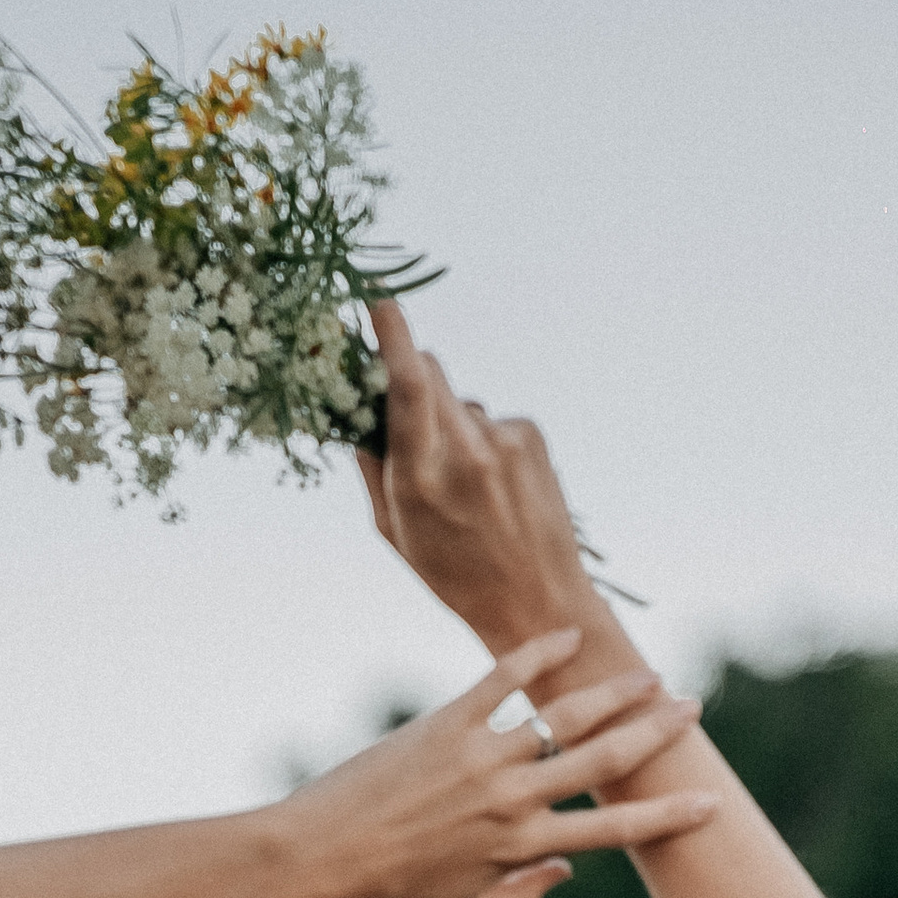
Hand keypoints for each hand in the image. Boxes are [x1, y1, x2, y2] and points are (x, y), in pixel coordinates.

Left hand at [284, 635, 712, 897]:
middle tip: (692, 711)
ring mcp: (479, 757)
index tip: (709, 804)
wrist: (315, 855)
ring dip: (613, 693)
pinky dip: (535, 654)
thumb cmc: (383, 893)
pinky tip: (566, 635)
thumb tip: (566, 872)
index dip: (666, 817)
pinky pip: (501, 680)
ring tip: (649, 676)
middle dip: (655, 736)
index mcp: (519, 849)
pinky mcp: (444, 724)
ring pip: (564, 717)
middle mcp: (510, 800)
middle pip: (602, 762)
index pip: (612, 833)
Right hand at [357, 305, 600, 655]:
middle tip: (407, 417)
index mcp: (422, 479)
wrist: (540, 601)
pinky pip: (491, 419)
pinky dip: (484, 441)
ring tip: (467, 485)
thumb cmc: (455, 575)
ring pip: (459, 400)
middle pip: (428, 372)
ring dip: (451, 424)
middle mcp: (467, 451)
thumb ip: (373, 470)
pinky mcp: (532, 436)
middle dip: (410, 378)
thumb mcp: (396, 534)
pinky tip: (495, 485)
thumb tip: (357, 415)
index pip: (405, 386)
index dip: (391, 334)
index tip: (377, 296)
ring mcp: (505, 440)